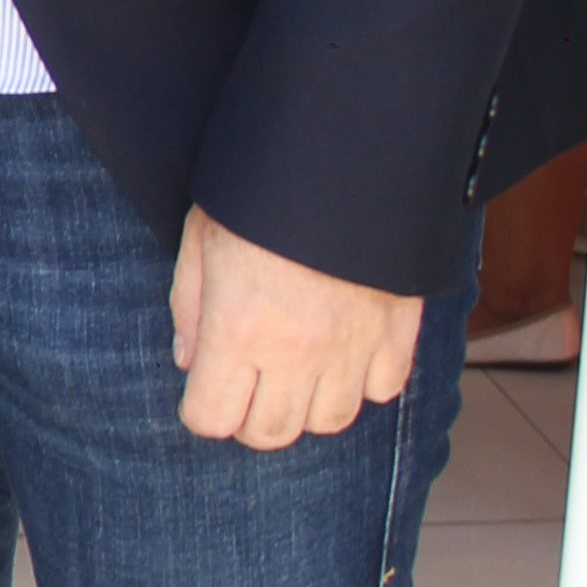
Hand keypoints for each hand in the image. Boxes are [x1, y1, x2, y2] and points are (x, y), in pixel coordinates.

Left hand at [170, 206, 418, 448]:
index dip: (202, 408)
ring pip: (328, 421)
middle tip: (247, 384)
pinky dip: (363, 382)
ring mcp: (351, 346)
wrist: (345, 154)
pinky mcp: (396, 331)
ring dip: (306, 405)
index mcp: (237, 328)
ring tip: (296, 370)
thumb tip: (190, 362)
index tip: (205, 389)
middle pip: (268, 433)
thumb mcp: (200, 236)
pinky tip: (345, 352)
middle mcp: (295, 350)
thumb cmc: (260, 190)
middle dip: (248, 417)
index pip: (211, 420)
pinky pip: (382, 390)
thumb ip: (189, 306)